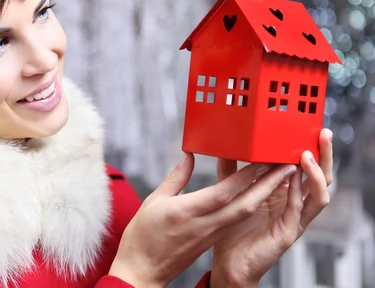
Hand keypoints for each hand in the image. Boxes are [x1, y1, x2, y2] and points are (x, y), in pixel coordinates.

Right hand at [108, 152, 298, 287]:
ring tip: (278, 176)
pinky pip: (235, 220)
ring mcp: (210, 235)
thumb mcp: (153, 201)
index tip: (262, 159)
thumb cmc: (143, 236)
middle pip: (243, 205)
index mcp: (186, 213)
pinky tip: (256, 194)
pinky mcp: (211, 240)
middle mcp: (204, 225)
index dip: (245, 176)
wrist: (142, 271)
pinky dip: (249, 204)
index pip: (223, 193)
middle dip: (268, 185)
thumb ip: (176, 178)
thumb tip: (189, 157)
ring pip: (243, 213)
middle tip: (286, 165)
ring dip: (263, 195)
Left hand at [210, 128, 333, 287]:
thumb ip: (230, 170)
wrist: (227, 262)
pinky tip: (295, 177)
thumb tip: (224, 145)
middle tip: (322, 133)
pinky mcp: (289, 232)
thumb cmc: (232, 229)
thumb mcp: (231, 192)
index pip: (305, 166)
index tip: (310, 126)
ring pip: (319, 192)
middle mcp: (293, 203)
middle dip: (324, 154)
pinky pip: (300, 210)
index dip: (310, 147)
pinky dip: (300, 192)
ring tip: (308, 153)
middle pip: (319, 176)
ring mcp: (295, 218)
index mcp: (284, 191)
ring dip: (317, 172)